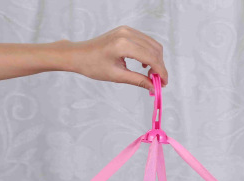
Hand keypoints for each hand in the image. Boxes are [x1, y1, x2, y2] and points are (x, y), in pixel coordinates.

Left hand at [52, 25, 167, 91]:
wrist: (79, 54)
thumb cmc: (93, 66)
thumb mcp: (117, 76)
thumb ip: (137, 80)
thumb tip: (153, 87)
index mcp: (123, 45)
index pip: (151, 58)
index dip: (160, 71)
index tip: (164, 84)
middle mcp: (127, 33)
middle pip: (155, 49)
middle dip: (160, 66)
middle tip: (158, 82)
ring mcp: (127, 30)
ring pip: (152, 44)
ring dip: (156, 60)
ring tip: (151, 74)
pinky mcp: (126, 31)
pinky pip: (145, 41)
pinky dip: (149, 53)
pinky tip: (144, 64)